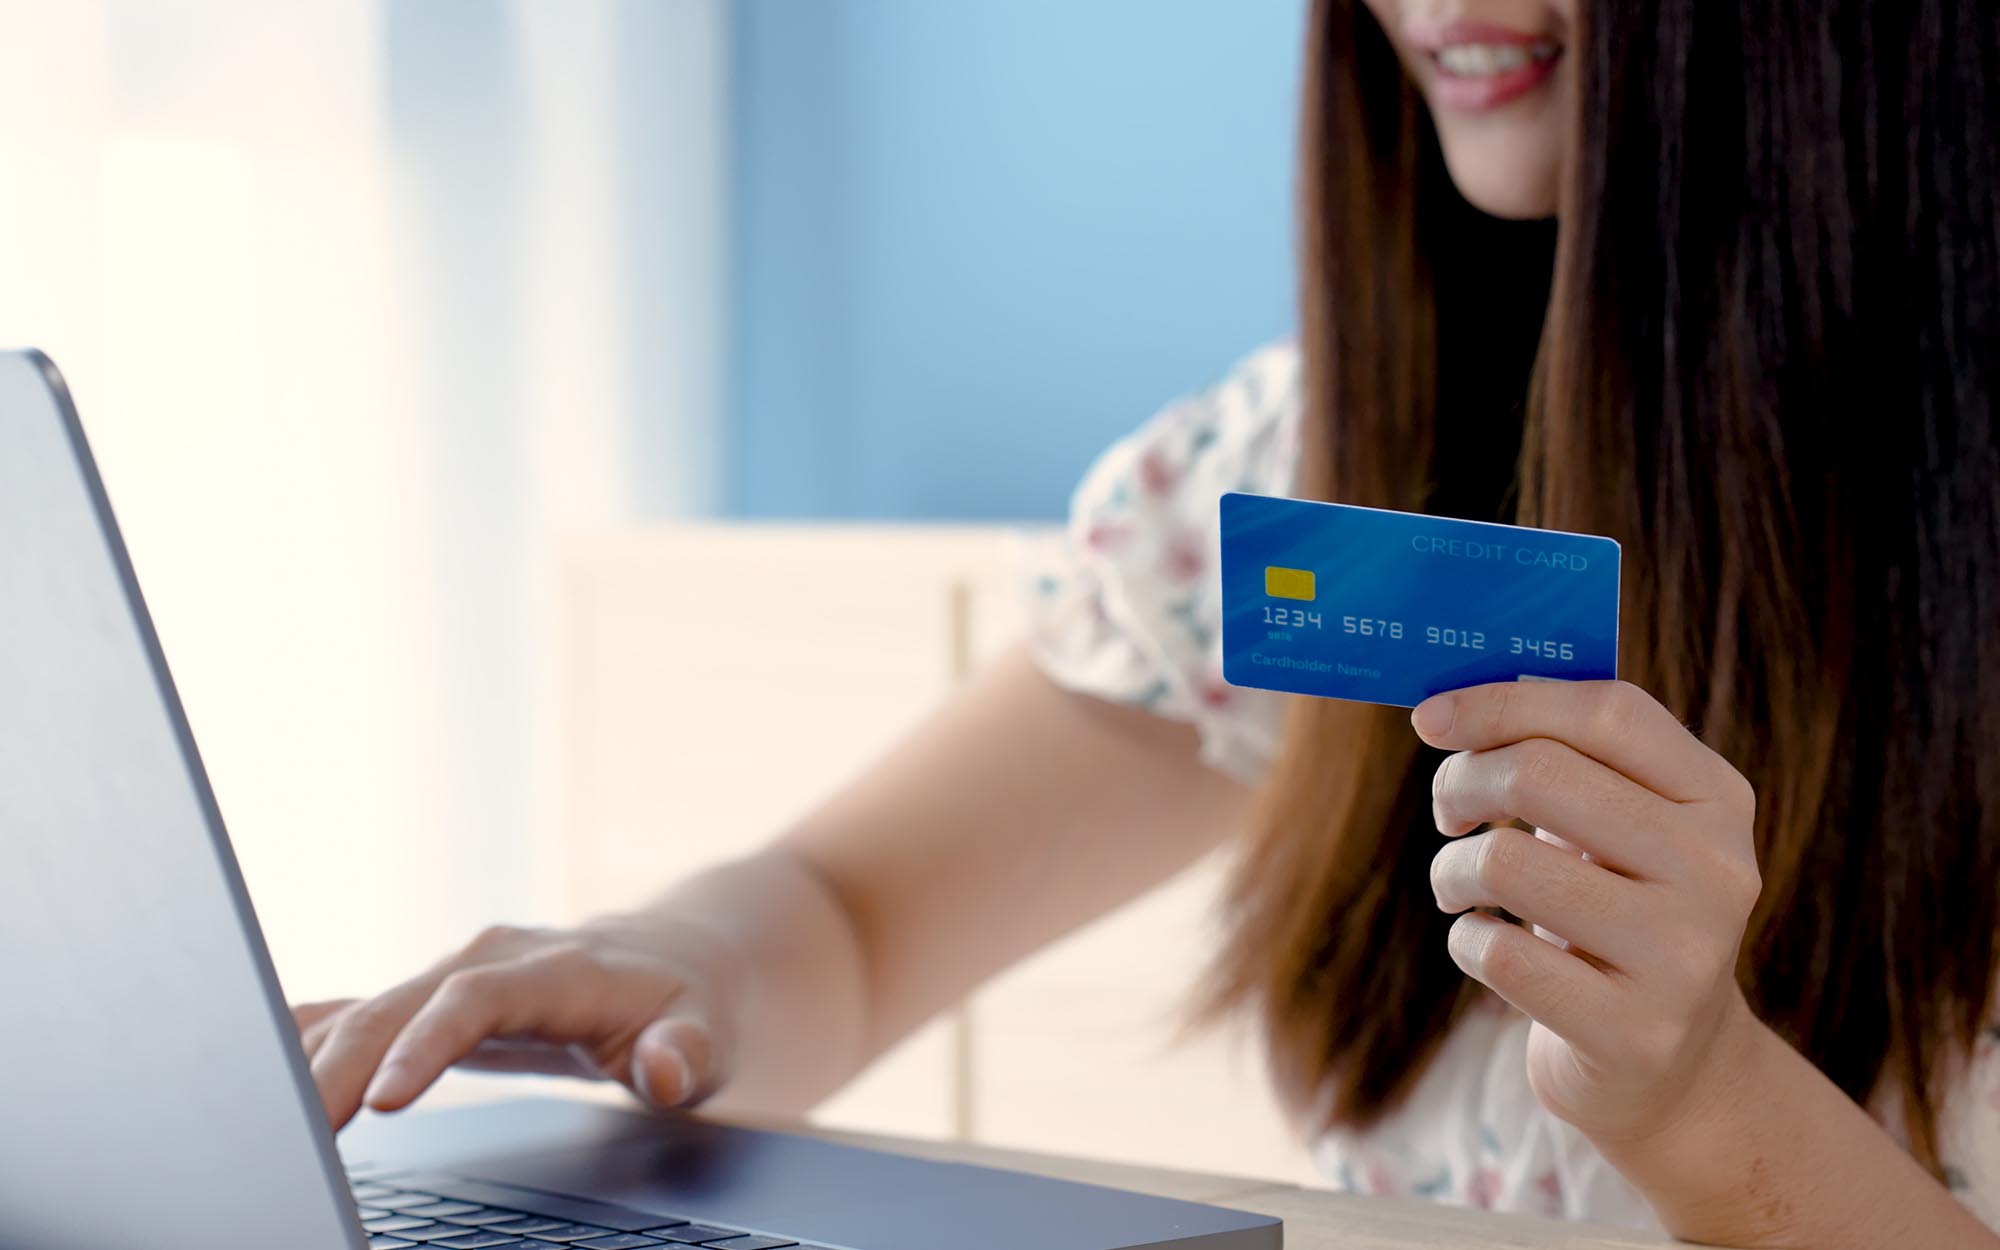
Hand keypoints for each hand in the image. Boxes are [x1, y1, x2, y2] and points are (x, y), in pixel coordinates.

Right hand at [294, 918, 739, 1129]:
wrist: (674, 960)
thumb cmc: (686, 1007)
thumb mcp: (708, 1035)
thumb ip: (686, 1052)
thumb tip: (665, 1067)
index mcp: (555, 968)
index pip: (477, 999)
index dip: (427, 1044)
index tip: (383, 1100)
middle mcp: (491, 960)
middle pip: (399, 1006)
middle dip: (339, 1067)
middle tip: (289, 1133)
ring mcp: (452, 974)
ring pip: (364, 1011)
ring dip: (304, 1059)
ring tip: (251, 1118)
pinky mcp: (430, 999)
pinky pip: (355, 1015)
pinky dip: (302, 1042)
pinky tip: (247, 1071)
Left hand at [1413, 679, 1763, 1146]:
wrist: (1671, 1067)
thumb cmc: (1614, 911)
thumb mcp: (1618, 825)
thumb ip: (1563, 753)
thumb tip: (1448, 705)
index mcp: (1718, 798)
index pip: (1607, 712)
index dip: (1503, 703)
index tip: (1430, 717)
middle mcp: (1717, 871)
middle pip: (1539, 774)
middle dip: (1462, 783)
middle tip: (1450, 812)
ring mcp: (1683, 958)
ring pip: (1506, 864)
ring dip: (1453, 870)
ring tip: (1461, 888)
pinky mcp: (1633, 1033)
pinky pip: (1499, 954)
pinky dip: (1466, 942)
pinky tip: (1488, 947)